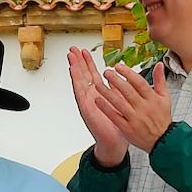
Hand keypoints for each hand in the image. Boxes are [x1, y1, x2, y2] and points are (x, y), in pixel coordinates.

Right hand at [67, 46, 128, 166]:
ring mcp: (87, 102)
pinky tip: (73, 71)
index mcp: (100, 94)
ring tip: (70, 56)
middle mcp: (91, 96)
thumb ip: (118, 88)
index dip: (88, 63)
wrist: (115, 142)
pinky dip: (76, 80)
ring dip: (74, 68)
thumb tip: (120, 75)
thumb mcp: (120, 101)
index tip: (84, 52)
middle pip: (83, 75)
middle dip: (78, 61)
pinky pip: (79, 91)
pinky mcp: (85, 108)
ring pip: (79, 81)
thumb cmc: (117, 125)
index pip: (92, 74)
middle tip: (73, 49)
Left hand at [95, 61, 173, 153]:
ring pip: (119, 102)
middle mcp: (143, 107)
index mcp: (152, 98)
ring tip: (98, 84)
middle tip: (107, 72)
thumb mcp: (165, 98)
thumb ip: (160, 80)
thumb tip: (159, 65)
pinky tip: (98, 100)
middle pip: (127, 91)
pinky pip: (114, 116)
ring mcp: (135, 118)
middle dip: (115, 79)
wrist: (163, 141)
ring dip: (107, 92)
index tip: (118, 66)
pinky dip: (105, 108)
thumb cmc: (162, 119)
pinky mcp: (127, 128)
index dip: (127, 73)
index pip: (139, 82)